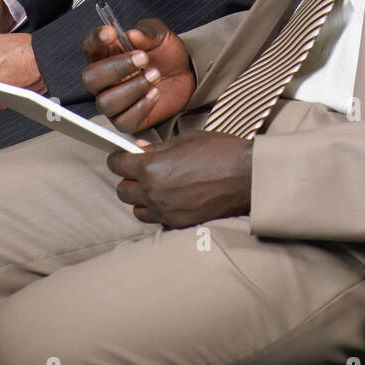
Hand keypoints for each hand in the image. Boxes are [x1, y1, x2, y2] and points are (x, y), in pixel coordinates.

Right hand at [81, 18, 195, 132]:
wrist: (185, 73)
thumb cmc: (165, 53)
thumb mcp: (160, 35)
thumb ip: (145, 33)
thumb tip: (131, 35)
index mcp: (106, 53)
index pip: (90, 45)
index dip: (96, 39)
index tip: (110, 33)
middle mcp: (104, 79)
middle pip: (90, 78)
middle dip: (115, 68)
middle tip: (142, 58)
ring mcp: (113, 101)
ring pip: (106, 103)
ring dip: (132, 88)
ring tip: (155, 75)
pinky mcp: (127, 120)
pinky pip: (123, 121)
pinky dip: (140, 108)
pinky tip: (154, 93)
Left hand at [107, 131, 252, 226]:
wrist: (246, 176)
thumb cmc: (219, 152)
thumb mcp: (185, 139)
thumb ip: (158, 148)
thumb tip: (139, 150)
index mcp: (152, 167)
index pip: (117, 165)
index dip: (118, 158)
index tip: (122, 157)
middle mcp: (153, 192)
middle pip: (122, 191)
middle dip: (128, 179)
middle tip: (141, 171)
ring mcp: (165, 212)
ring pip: (137, 210)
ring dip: (142, 198)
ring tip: (157, 187)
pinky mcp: (178, 224)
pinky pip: (157, 220)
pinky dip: (158, 211)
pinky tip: (171, 199)